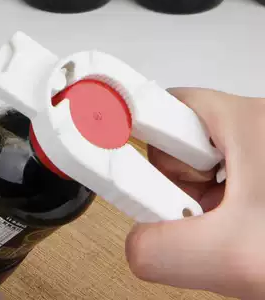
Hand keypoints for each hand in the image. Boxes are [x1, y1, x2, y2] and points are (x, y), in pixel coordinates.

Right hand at [126, 88, 264, 299]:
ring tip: (231, 232)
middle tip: (196, 218)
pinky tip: (241, 234)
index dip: (128, 130)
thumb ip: (167, 250)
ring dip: (197, 205)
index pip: (157, 106)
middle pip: (173, 144)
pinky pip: (215, 184)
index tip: (110, 154)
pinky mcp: (257, 169)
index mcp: (238, 119)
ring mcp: (253, 147)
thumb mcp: (242, 254)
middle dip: (174, 187)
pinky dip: (215, 212)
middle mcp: (244, 125)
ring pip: (193, 170)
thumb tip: (133, 246)